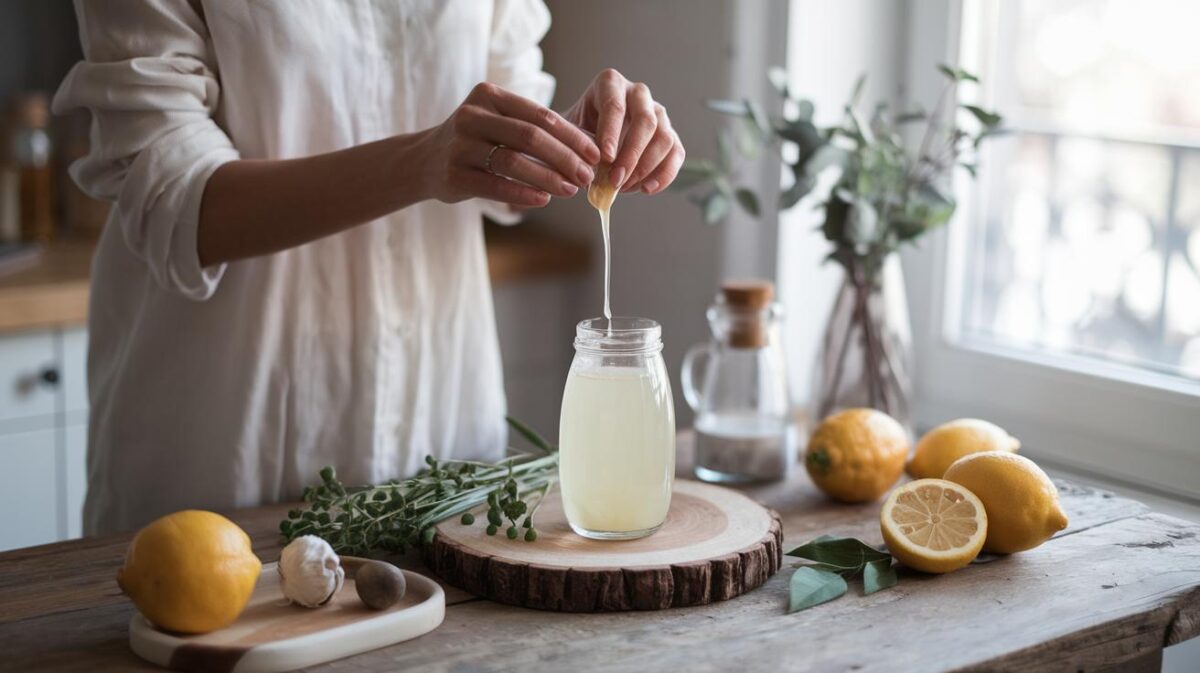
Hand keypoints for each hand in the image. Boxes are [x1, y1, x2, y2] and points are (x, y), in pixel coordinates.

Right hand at [422, 82, 601, 207]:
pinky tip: (544, 200)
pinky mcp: (453, 175)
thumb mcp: (500, 125)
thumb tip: (589, 148)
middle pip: (530, 136)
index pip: (540, 115)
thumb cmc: (476, 143)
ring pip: (513, 161)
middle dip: (564, 158)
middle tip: (587, 176)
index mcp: (489, 96)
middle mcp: (472, 116)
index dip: (572, 136)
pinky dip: (522, 193)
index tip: (595, 154)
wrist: (424, 161)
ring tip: (571, 190)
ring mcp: (460, 145)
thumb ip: (535, 131)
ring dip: (547, 177)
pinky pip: (495, 185)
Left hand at [563, 69, 684, 194]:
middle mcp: (638, 94)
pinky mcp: (669, 133)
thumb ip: (578, 146)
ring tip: (624, 187)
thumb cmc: (577, 132)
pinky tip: (646, 189)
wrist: (589, 137)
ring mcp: (657, 113)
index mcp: (610, 83)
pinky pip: (676, 153)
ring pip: (664, 138)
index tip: (605, 158)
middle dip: (631, 155)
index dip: (611, 133)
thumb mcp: (569, 133)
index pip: (615, 106)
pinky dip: (664, 174)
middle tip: (615, 180)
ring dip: (646, 168)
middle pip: (645, 121)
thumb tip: (590, 169)